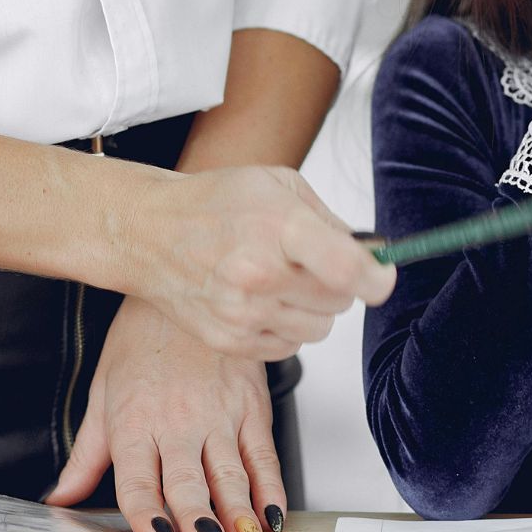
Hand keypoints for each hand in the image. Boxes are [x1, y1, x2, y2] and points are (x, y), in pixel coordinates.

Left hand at [46, 298, 282, 531]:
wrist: (183, 286)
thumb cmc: (142, 338)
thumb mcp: (103, 393)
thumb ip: (86, 455)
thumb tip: (61, 497)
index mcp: (134, 421)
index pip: (136, 478)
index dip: (144, 511)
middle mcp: (177, 421)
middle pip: (186, 480)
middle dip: (195, 517)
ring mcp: (219, 414)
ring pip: (230, 473)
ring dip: (237, 509)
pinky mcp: (251, 406)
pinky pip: (263, 455)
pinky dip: (271, 488)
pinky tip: (271, 514)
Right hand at [129, 165, 394, 360]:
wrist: (150, 233)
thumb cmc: (214, 204)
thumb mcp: (278, 185)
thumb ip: (331, 221)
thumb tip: (373, 255)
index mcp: (278, 227)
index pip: (348, 270)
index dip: (377, 278)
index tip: (381, 275)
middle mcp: (260, 274)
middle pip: (339, 302)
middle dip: (338, 284)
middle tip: (310, 263)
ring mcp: (242, 313)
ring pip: (319, 329)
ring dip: (313, 308)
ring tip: (282, 280)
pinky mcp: (230, 340)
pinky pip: (289, 347)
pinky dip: (286, 326)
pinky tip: (262, 299)